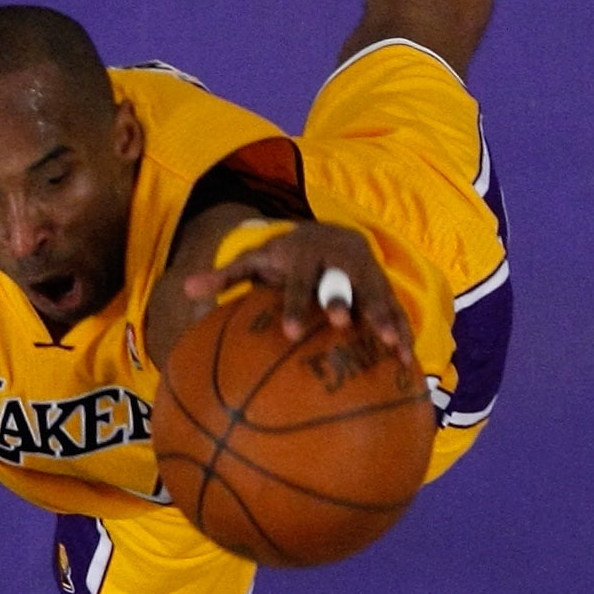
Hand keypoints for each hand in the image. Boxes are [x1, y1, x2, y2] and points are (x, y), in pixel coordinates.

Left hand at [183, 221, 411, 352]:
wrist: (330, 232)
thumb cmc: (284, 258)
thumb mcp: (254, 262)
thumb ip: (224, 276)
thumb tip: (185, 290)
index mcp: (304, 254)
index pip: (298, 281)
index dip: (295, 303)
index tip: (290, 331)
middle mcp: (337, 259)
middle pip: (340, 281)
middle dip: (342, 300)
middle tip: (343, 324)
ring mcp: (364, 271)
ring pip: (375, 293)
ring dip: (383, 316)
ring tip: (390, 345)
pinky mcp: (384, 285)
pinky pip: (396, 308)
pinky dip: (403, 330)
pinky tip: (409, 360)